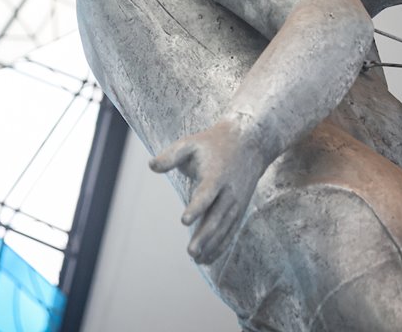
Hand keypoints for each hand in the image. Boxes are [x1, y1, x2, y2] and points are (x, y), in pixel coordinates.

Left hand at [149, 122, 265, 264]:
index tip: (184, 220)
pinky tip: (208, 258)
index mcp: (216, 175)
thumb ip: (170, 155)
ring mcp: (237, 203)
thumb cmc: (213, 143)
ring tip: (196, 259)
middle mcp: (229, 192)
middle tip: (191, 252)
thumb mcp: (190, 143)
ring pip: (225, 228)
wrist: (250, 143)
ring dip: (212, 245)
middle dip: (204, 236)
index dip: (196, 207)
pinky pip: (231, 231)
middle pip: (217, 217)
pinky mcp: (240, 209)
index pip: (206, 194)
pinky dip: (221, 245)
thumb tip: (151, 165)